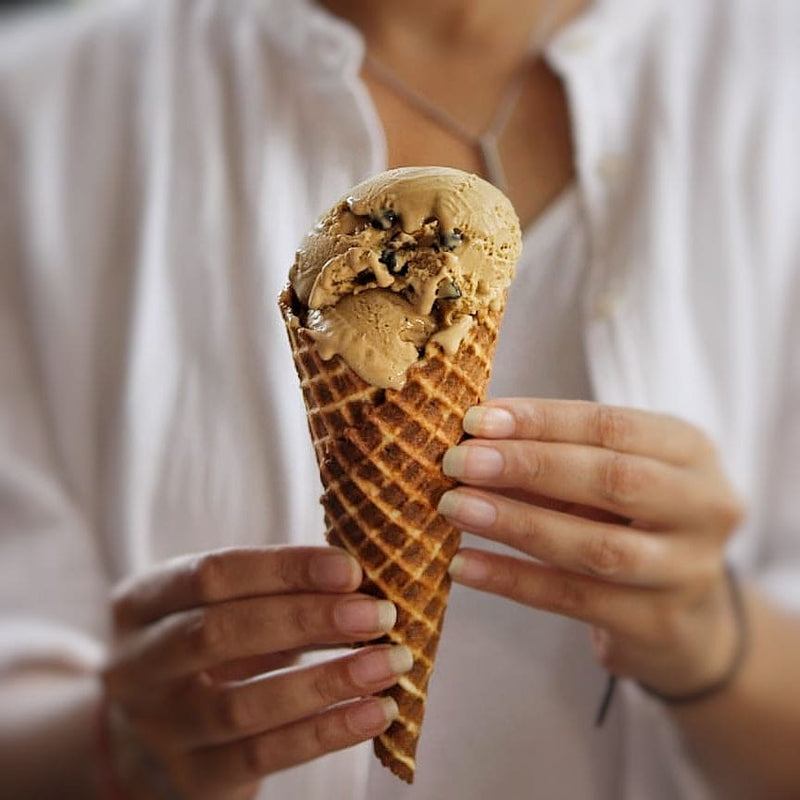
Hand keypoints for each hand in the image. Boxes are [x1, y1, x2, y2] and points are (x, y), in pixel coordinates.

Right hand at [102, 547, 409, 798]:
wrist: (150, 738)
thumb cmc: (206, 649)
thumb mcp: (218, 607)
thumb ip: (274, 589)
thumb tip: (361, 583)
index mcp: (140, 604)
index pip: (210, 575)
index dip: (283, 568)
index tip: (351, 569)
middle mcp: (137, 665)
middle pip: (218, 634)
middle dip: (306, 619)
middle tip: (378, 614)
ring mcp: (159, 729)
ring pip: (242, 705)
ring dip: (327, 682)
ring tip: (388, 663)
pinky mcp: (192, 779)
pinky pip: (263, 756)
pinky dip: (326, 733)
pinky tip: (375, 713)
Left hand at [437, 399, 745, 696]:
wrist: (688, 617)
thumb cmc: (631, 522)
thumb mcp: (609, 478)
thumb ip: (555, 456)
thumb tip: (472, 440)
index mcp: (690, 451)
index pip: (611, 425)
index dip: (541, 421)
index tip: (475, 420)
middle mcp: (703, 506)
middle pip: (611, 480)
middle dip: (526, 466)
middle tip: (458, 462)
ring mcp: (686, 570)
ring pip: (593, 546)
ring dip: (514, 522)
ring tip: (453, 507)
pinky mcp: (657, 624)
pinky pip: (572, 599)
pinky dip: (512, 580)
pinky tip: (464, 564)